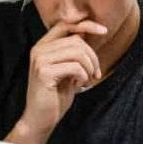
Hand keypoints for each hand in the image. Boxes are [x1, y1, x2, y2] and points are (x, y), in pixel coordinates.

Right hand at [18, 19, 106, 143]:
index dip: (86, 25)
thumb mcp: (67, 69)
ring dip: (90, 66)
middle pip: (76, 40)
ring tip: (89, 78)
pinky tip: (80, 84)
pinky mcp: (44, 73)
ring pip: (77, 52)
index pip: (66, 24)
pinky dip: (83, 75)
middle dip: (93, 56)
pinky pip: (74, 66)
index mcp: (43, 46)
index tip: (104, 31)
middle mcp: (39, 50)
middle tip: (96, 73)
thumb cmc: (55, 95)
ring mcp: (40, 60)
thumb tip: (88, 33)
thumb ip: (73, 52)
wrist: (41, 118)